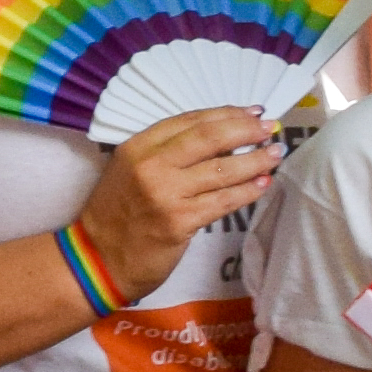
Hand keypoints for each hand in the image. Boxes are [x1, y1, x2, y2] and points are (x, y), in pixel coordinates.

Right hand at [71, 106, 283, 302]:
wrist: (97, 260)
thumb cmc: (116, 215)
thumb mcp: (128, 171)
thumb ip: (163, 153)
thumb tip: (218, 137)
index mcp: (137, 147)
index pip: (189, 121)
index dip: (225, 113)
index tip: (251, 111)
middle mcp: (151, 165)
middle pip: (209, 138)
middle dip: (245, 129)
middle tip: (269, 128)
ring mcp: (166, 194)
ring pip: (222, 170)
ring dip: (255, 160)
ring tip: (275, 154)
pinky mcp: (180, 222)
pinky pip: (223, 201)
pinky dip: (248, 191)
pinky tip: (263, 184)